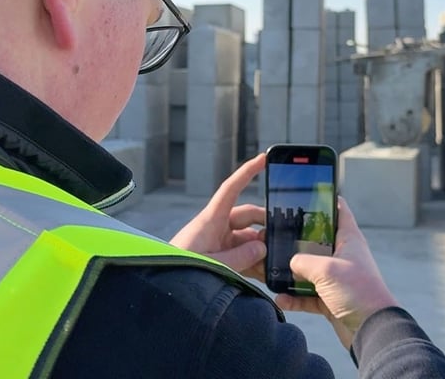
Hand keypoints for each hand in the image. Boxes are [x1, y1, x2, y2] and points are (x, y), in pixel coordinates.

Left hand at [170, 154, 266, 279]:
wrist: (161, 286)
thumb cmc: (179, 269)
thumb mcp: (213, 263)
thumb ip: (240, 257)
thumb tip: (262, 248)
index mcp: (211, 219)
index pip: (232, 188)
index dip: (248, 171)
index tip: (264, 158)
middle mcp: (217, 227)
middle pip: (248, 217)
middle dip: (266, 225)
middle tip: (283, 238)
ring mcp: (219, 243)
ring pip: (248, 239)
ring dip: (262, 250)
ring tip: (277, 263)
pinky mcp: (219, 259)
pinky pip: (242, 256)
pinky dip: (255, 263)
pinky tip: (267, 274)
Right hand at [275, 197, 397, 349]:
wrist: (372, 330)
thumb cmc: (357, 291)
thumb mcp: (326, 269)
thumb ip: (303, 261)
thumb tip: (290, 263)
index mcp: (349, 239)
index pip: (339, 210)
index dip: (325, 200)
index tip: (306, 194)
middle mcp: (343, 256)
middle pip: (317, 241)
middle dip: (297, 240)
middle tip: (276, 236)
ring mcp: (337, 279)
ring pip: (309, 270)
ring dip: (292, 273)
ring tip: (271, 270)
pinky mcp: (331, 299)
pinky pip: (308, 296)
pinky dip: (294, 298)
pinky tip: (281, 299)